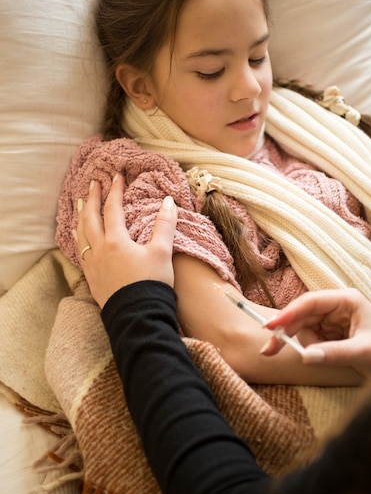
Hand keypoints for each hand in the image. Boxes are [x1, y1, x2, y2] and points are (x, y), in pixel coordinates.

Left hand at [74, 174, 177, 307]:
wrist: (137, 317)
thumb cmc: (151, 284)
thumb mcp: (162, 253)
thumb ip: (165, 225)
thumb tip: (168, 201)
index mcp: (116, 241)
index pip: (112, 208)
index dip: (115, 190)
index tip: (117, 176)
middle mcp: (99, 250)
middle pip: (90, 217)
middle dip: (91, 198)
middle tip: (93, 183)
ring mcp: (93, 264)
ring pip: (81, 233)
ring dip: (80, 215)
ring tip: (78, 204)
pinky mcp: (91, 277)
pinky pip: (80, 250)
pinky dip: (79, 237)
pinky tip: (80, 237)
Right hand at [262, 288, 370, 376]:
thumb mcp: (362, 352)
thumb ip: (333, 353)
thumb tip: (304, 356)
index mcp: (346, 300)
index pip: (310, 303)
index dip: (288, 314)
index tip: (271, 327)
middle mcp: (337, 307)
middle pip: (301, 315)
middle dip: (285, 331)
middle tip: (268, 350)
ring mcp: (334, 321)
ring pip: (303, 328)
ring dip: (296, 342)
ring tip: (297, 355)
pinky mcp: (332, 334)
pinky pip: (311, 339)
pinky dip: (306, 348)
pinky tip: (313, 355)